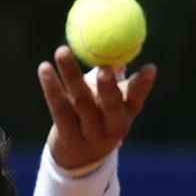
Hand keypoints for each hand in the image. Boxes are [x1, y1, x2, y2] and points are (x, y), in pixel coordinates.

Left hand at [38, 45, 156, 169]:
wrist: (79, 156)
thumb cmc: (99, 115)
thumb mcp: (111, 100)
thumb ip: (113, 73)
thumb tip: (115, 38)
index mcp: (127, 114)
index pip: (137, 98)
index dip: (144, 85)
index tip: (150, 68)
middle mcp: (112, 128)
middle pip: (110, 106)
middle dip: (108, 87)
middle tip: (102, 68)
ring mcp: (90, 135)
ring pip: (80, 103)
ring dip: (71, 75)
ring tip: (62, 51)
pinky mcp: (68, 138)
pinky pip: (59, 109)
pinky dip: (51, 88)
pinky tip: (45, 68)